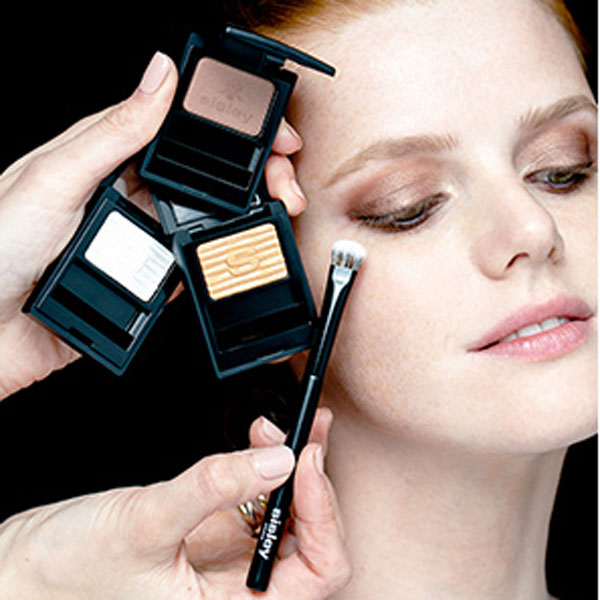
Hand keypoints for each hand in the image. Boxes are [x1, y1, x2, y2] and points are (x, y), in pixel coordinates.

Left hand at [0, 52, 305, 398]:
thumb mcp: (55, 178)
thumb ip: (112, 133)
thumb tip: (158, 76)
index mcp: (104, 157)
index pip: (179, 130)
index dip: (227, 127)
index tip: (267, 132)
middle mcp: (126, 195)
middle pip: (202, 176)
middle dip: (251, 175)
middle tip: (282, 184)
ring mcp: (137, 238)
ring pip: (202, 221)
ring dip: (239, 218)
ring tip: (270, 215)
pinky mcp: (142, 279)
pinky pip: (187, 268)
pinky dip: (209, 263)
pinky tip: (225, 257)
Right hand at [0, 410, 349, 598]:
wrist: (27, 570)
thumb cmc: (69, 574)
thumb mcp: (145, 523)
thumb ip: (213, 488)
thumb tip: (277, 460)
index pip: (316, 571)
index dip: (322, 513)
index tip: (306, 461)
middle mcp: (237, 588)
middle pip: (310, 538)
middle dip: (313, 480)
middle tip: (308, 435)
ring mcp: (226, 557)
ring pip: (285, 512)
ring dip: (291, 466)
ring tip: (280, 428)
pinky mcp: (211, 530)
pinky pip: (254, 495)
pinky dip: (263, 464)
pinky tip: (259, 439)